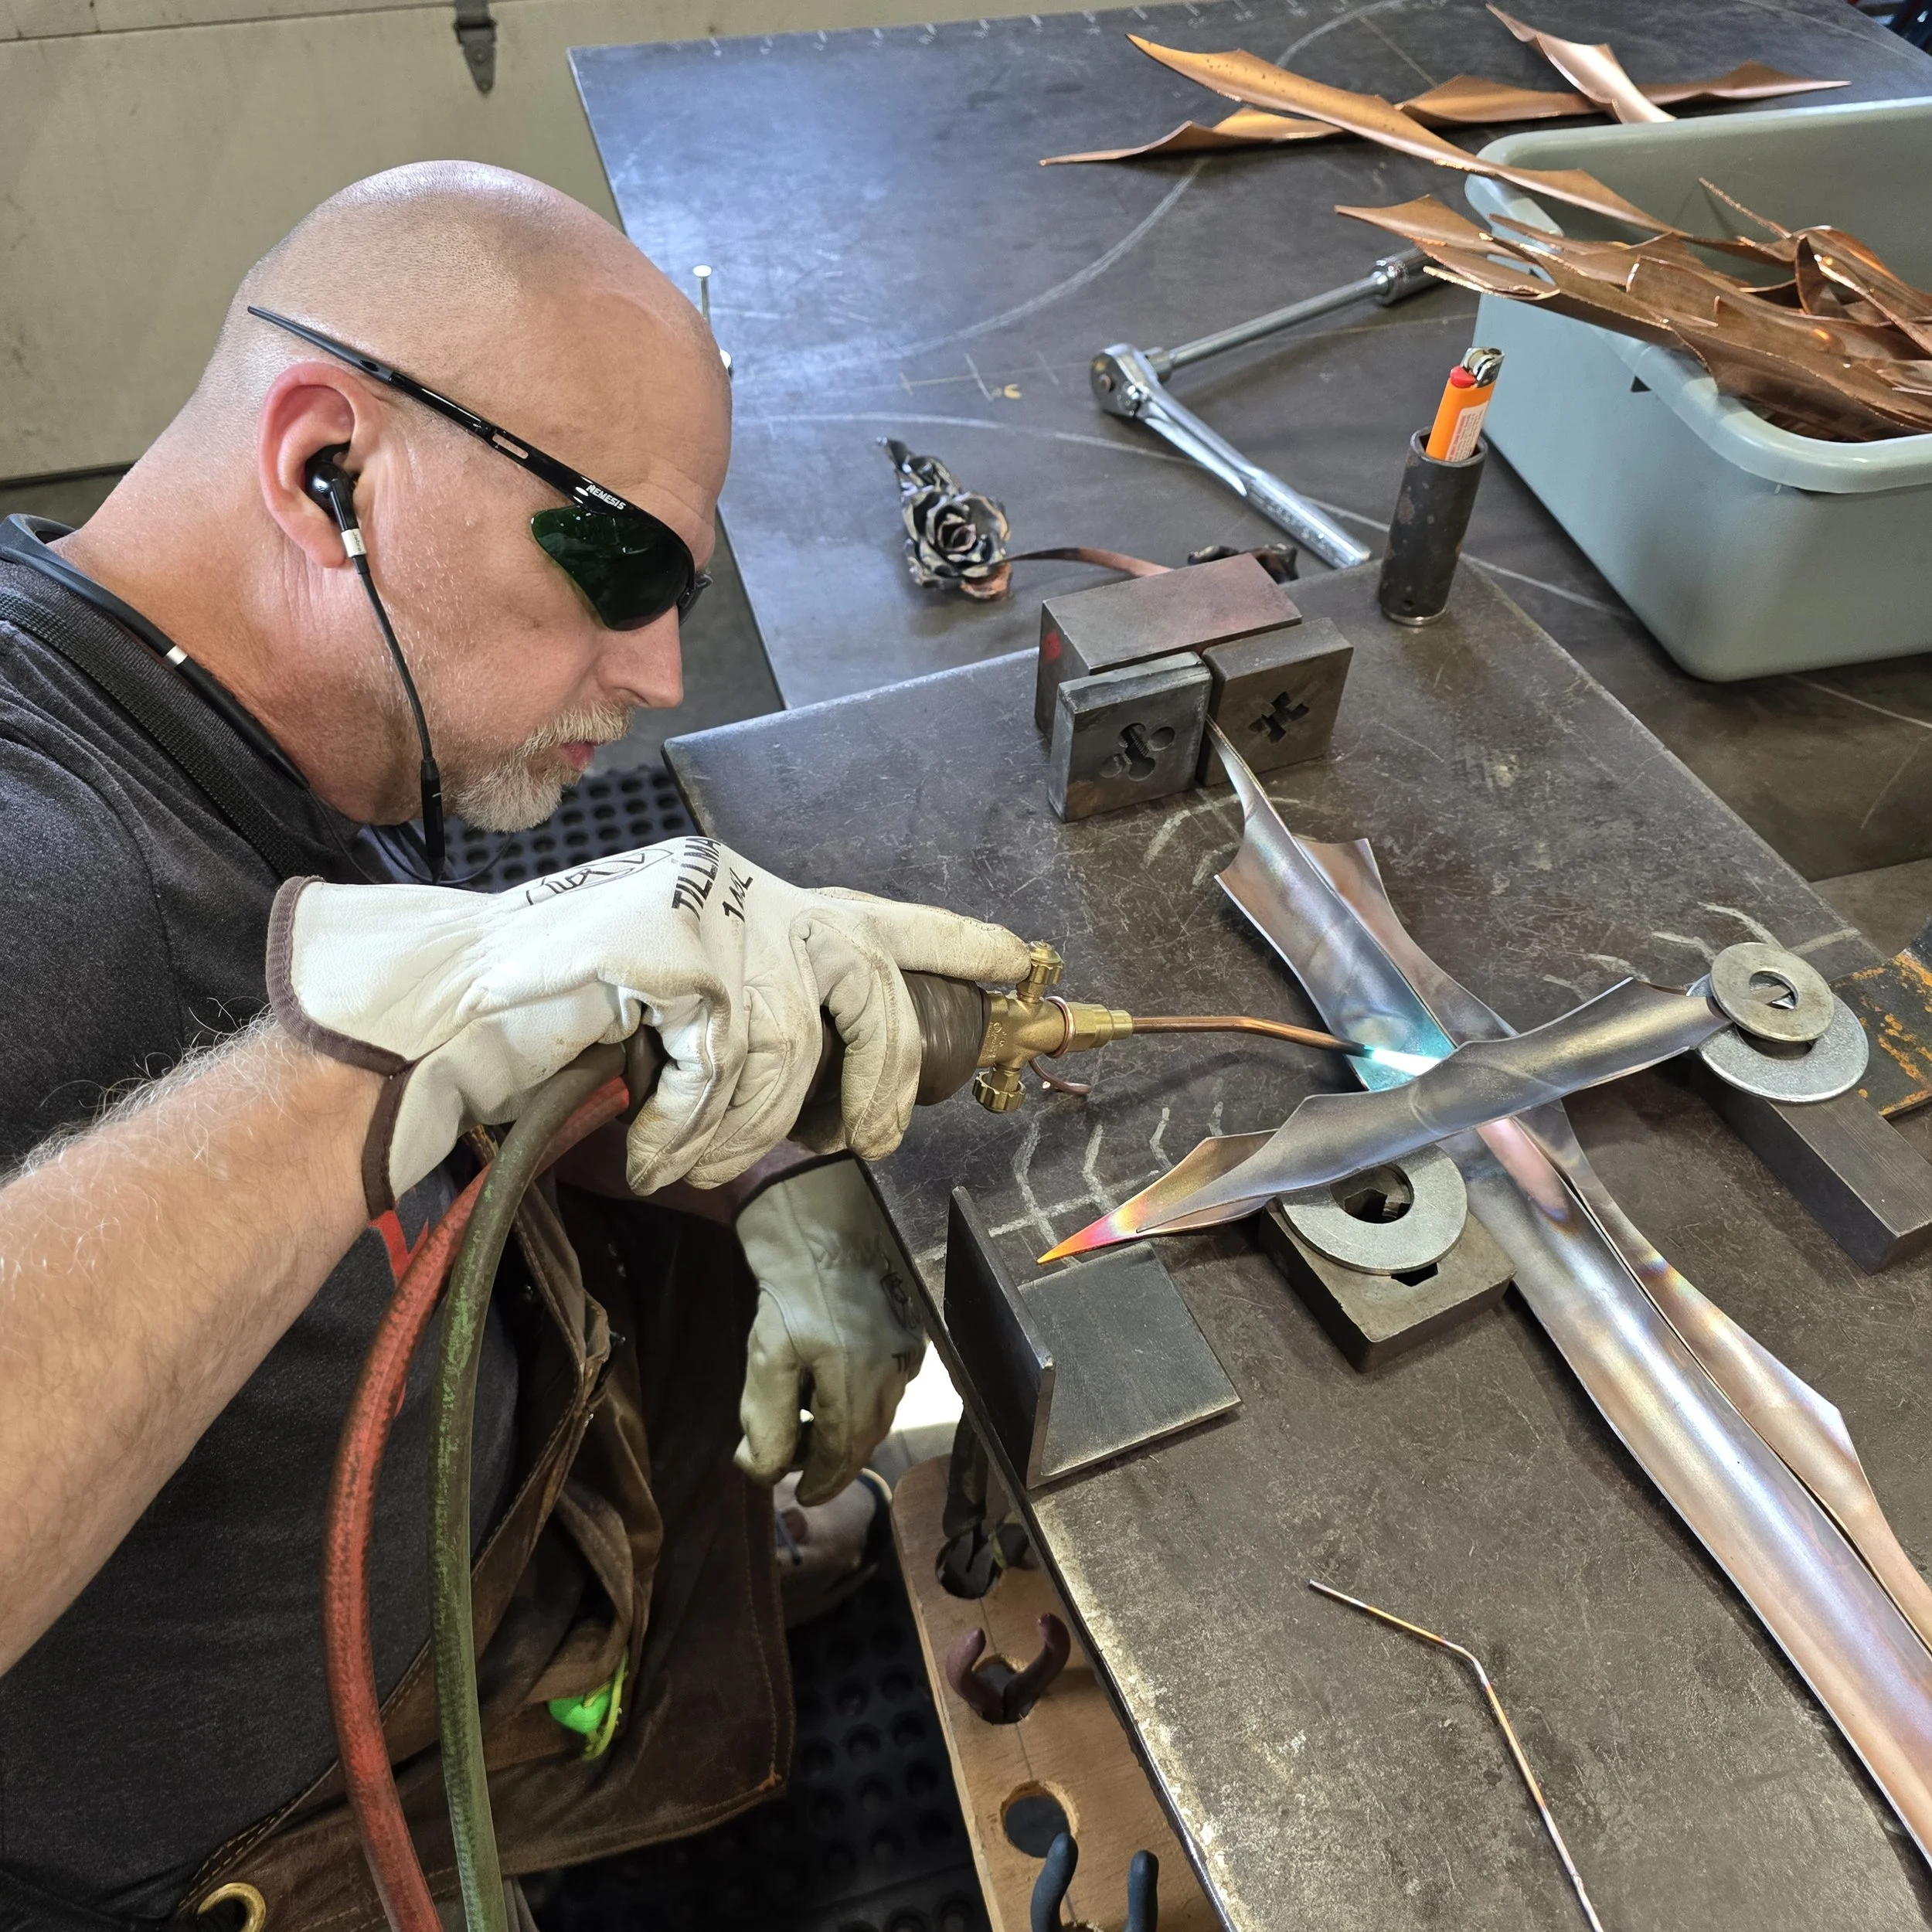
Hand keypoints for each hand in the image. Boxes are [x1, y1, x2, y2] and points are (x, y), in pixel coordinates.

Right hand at [268, 837, 1028, 1211]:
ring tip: (695, 1164)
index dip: (957, 942)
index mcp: (763, 905)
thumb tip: (845, 1101)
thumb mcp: (692, 1022)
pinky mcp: (671, 938)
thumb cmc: (568, 1021)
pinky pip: (722, 1063)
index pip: (885, 917)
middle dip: (881, 1079)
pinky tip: (654, 1150)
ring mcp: (711, 907)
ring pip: (789, 1045)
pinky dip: (689, 1128)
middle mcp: (750, 892)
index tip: (1021, 961)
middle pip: (868, 985)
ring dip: (744, 1130)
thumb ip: (763, 1031)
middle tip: (869, 1143)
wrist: (452, 1002)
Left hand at [734, 1158, 924, 1504]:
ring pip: (878, 1410)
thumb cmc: (789, 1271)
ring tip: (806, 1420)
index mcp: (859, 1379)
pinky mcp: (913, 1322)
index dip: (819, 1481)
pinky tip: (830, 1379)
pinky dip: (860, 1395)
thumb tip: (762, 1471)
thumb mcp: (766, 1350)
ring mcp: (909, 1344)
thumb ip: (767, 1420)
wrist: (825, 1199)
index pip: (844, 1454)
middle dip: (830, 1458)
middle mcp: (895, 1368)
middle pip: (865, 1437)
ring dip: (844, 1427)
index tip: (797, 1495)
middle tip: (795, 1462)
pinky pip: (888, 1379)